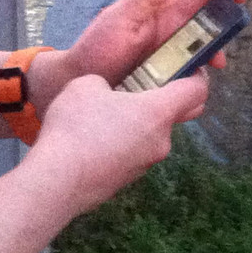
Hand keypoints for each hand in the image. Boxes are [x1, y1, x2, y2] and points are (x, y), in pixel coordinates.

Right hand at [27, 72, 209, 214]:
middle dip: (160, 101)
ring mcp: (145, 164)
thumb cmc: (76, 127)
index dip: (195, 77)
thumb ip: (106, 83)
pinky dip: (119, 146)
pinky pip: (131, 155)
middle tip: (133, 91)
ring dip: (134, 125)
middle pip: (174, 115)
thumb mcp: (87, 85)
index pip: (197, 91)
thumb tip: (106, 94)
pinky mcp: (127, 181)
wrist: (54, 182)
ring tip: (100, 119)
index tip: (185, 69)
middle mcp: (161, 140)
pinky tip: (91, 144)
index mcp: (159, 112)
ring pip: (149, 136)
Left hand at [59, 0, 246, 88]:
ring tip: (192, 85)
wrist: (71, 84)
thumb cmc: (94, 48)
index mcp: (166, 14)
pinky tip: (181, 101)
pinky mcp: (168, 87)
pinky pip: (190, 90)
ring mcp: (174, 62)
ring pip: (205, 63)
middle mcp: (175, 36)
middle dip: (222, 43)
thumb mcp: (117, 17)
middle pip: (213, 32)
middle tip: (217, 60)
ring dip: (206, 74)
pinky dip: (192, 95)